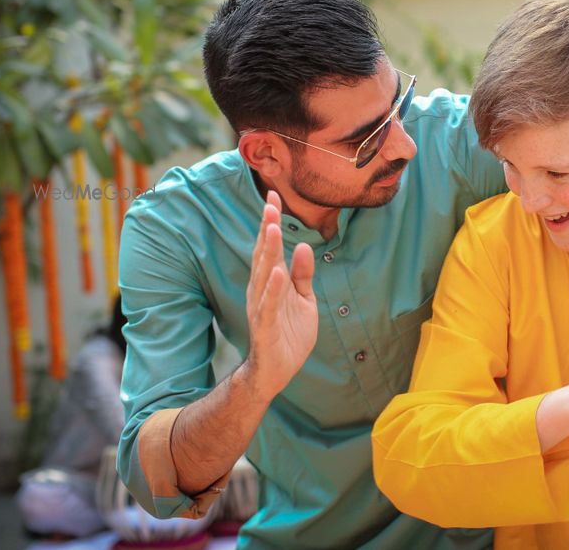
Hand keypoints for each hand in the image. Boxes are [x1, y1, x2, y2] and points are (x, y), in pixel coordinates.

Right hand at [243, 191, 318, 398]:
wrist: (276, 372)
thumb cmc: (288, 333)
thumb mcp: (303, 299)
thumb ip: (303, 274)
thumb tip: (306, 246)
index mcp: (270, 281)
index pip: (270, 247)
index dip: (271, 222)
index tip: (273, 196)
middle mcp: (261, 290)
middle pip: (264, 254)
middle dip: (267, 229)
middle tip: (270, 203)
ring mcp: (262, 307)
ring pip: (264, 275)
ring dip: (269, 252)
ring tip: (273, 229)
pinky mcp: (267, 327)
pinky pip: (270, 305)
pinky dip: (273, 289)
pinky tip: (277, 274)